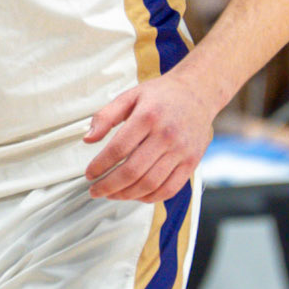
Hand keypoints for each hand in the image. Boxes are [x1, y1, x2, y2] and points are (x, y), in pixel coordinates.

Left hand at [84, 65, 215, 201]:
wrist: (199, 91)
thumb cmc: (163, 95)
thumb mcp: (130, 96)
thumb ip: (106, 116)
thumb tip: (88, 139)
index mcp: (148, 116)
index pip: (118, 149)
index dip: (100, 166)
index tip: (90, 174)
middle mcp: (166, 135)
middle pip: (132, 171)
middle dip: (109, 186)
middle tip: (96, 190)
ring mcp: (181, 151)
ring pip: (150, 184)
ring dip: (126, 195)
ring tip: (113, 194)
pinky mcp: (192, 162)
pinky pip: (169, 189)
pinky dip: (150, 197)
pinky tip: (136, 195)